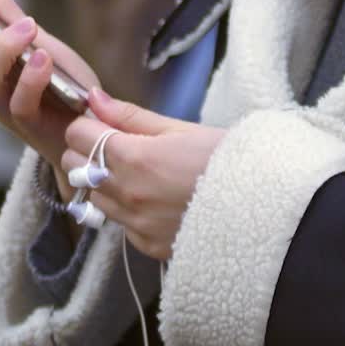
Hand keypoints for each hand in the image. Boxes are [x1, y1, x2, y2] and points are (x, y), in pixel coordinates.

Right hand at [0, 0, 98, 173]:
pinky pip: (20, 104)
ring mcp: (3, 110)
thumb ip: (5, 13)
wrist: (89, 125)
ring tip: (28, 25)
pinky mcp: (31, 124)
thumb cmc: (58, 82)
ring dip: (3, 48)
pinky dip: (30, 78)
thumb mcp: (33, 39)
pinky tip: (43, 57)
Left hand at [63, 89, 225, 259]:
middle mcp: (128, 195)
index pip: (77, 135)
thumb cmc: (230, 160)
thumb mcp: (181, 129)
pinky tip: (157, 202)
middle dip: (89, 153)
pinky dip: (129, 211)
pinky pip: (121, 225)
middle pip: (76, 167)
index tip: (105, 125)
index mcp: (134, 158)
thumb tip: (94, 98)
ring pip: (95, 198)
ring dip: (107, 184)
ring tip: (142, 176)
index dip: (88, 125)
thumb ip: (131, 117)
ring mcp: (136, 225)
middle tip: (119, 148)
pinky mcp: (149, 247)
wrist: (268, 208)